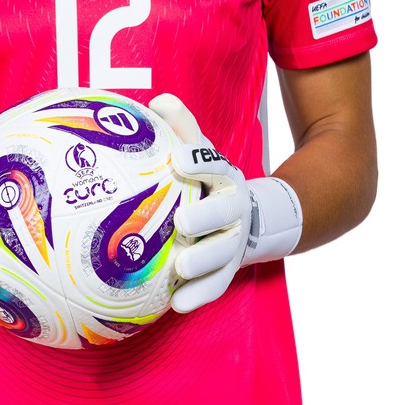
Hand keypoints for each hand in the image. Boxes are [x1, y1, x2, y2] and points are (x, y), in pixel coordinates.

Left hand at [150, 94, 302, 314]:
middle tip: (182, 222)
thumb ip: (181, 126)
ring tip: (180, 266)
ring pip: (222, 253)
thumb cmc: (206, 179)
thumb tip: (157, 102)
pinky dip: (200, 295)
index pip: (214, 164)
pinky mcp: (228, 270)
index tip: (178, 159)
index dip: (199, 160)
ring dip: (203, 261)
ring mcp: (233, 241)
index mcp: (223, 176)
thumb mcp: (198, 148)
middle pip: (224, 213)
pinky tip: (177, 302)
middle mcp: (233, 208)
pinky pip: (217, 284)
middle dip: (206, 217)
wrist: (247, 217)